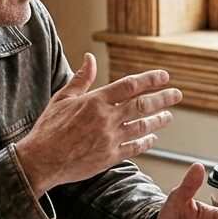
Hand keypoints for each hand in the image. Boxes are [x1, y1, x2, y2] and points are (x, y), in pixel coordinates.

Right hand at [16, 53, 180, 196]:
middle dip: (163, 98)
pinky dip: (145, 142)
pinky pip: (134, 148)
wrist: (40, 161)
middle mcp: (105, 119)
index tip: (164, 76)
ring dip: (158, 120)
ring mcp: (109, 139)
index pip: (129, 85)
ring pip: (142, 126)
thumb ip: (80, 79)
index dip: (150, 79)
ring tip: (168, 115)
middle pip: (142, 105)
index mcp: (95, 101)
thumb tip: (89, 57)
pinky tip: (153, 137)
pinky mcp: (109, 157)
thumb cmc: (48, 128)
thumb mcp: (62, 98)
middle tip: (177, 94)